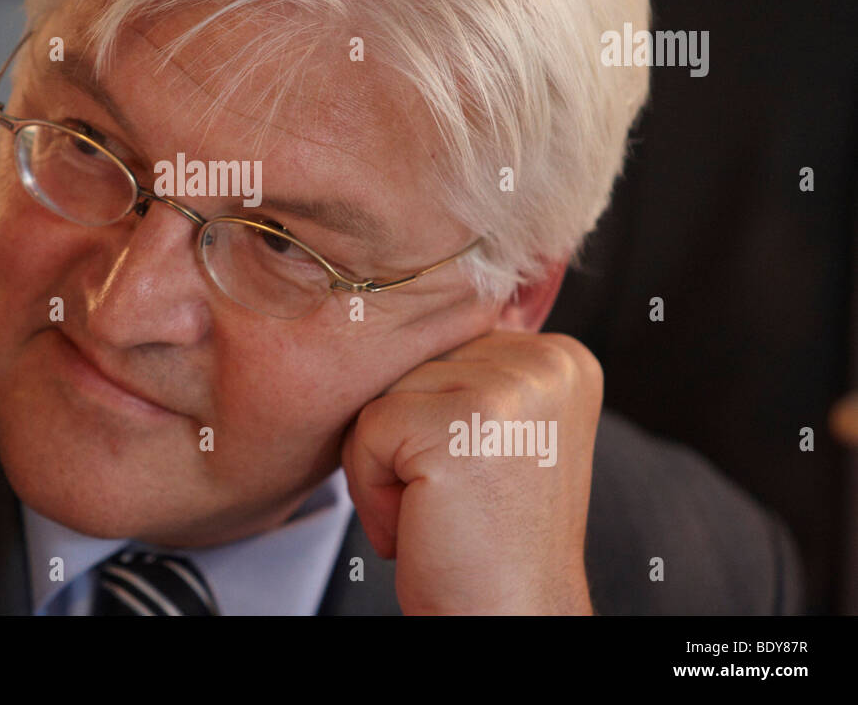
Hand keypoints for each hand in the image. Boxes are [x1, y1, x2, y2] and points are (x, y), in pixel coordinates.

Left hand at [340, 330, 601, 614]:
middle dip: (403, 438)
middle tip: (453, 500)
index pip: (440, 343)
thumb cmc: (486, 541)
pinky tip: (424, 523)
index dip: (429, 417)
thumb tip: (404, 303)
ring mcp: (510, 390)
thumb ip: (466, 370)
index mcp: (560, 356)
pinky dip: (371, 490)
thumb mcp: (495, 434)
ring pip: (381, 393)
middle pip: (409, 362)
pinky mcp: (464, 426)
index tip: (475, 474)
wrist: (508, 621)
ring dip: (386, 465)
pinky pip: (365, 430)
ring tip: (440, 511)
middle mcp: (547, 362)